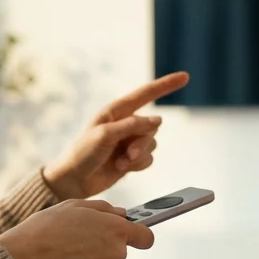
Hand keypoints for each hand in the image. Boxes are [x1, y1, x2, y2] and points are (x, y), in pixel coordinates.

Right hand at [0, 200, 155, 258]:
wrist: (23, 258)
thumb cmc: (46, 228)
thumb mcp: (75, 206)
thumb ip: (105, 209)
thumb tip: (122, 214)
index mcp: (115, 230)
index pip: (146, 237)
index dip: (139, 235)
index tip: (133, 235)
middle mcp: (115, 253)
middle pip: (119, 250)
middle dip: (104, 245)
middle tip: (79, 238)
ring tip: (66, 252)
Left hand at [43, 72, 189, 199]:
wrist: (74, 181)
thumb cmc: (83, 154)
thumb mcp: (105, 134)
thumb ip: (133, 125)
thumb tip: (158, 121)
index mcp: (116, 111)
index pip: (146, 94)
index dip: (166, 85)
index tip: (185, 77)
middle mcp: (125, 124)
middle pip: (152, 126)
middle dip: (143, 141)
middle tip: (127, 153)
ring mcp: (129, 142)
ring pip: (151, 144)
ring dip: (139, 155)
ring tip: (121, 162)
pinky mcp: (131, 159)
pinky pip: (148, 159)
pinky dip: (138, 165)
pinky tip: (121, 168)